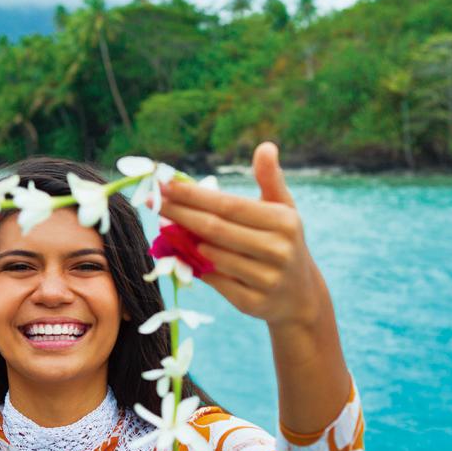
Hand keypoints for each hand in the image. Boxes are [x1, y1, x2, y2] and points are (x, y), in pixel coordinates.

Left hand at [157, 142, 324, 327]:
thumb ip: (270, 179)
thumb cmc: (283, 243)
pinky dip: (197, 268)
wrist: (300, 296)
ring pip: (212, 256)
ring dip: (186, 242)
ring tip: (166, 226)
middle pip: (215, 229)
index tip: (165, 185)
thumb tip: (265, 146)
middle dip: (179, 214)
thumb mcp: (284, 211)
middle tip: (152, 201)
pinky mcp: (253, 303)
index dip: (193, 196)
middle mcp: (278, 250)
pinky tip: (183, 254)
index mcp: (284, 222)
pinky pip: (215, 282)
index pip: (228, 205)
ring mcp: (266, 279)